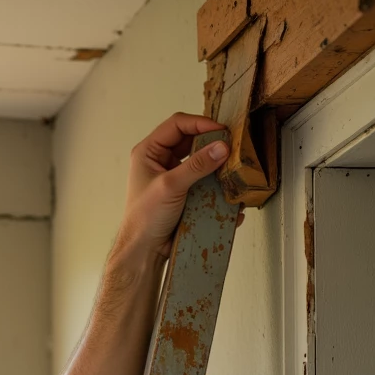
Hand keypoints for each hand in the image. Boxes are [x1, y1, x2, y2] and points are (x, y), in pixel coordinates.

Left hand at [113, 112, 228, 262]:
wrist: (144, 251)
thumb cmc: (146, 218)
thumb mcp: (170, 186)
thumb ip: (197, 166)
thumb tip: (222, 147)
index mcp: (149, 151)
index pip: (177, 124)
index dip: (200, 123)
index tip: (221, 130)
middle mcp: (160, 160)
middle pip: (190, 140)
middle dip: (209, 142)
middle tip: (230, 145)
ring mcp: (172, 176)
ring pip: (198, 160)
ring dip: (214, 162)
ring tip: (231, 164)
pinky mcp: (183, 193)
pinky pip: (202, 181)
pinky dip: (214, 182)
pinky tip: (226, 187)